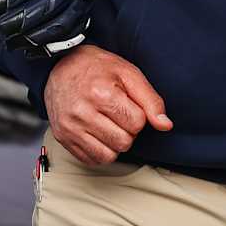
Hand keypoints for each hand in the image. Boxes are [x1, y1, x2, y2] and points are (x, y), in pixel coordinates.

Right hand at [42, 44, 171, 164]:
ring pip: (108, 156)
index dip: (138, 115)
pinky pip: (91, 160)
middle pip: (124, 142)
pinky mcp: (62, 138)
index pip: (137, 123)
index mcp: (101, 93)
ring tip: (108, 124)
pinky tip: (97, 132)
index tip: (128, 104)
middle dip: (127, 131)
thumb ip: (150, 100)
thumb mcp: (128, 73)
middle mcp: (82, 113)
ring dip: (114, 143)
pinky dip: (99, 150)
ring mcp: (70, 128)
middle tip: (117, 114)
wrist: (60, 65)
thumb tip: (165, 125)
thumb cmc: (96, 67)